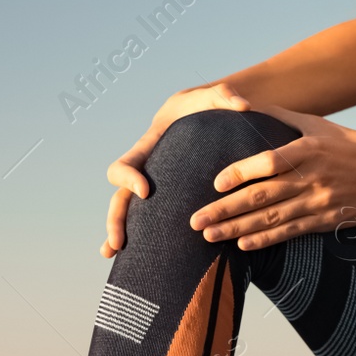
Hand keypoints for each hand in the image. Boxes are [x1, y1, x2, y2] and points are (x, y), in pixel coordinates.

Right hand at [101, 83, 251, 257]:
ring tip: (112, 254)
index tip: (146, 192)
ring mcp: (148, 185)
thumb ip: (226, 97)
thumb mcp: (214, 97)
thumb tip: (243, 106)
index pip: (128, 162)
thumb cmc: (206, 107)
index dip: (130, 177)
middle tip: (120, 240)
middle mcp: (143, 169)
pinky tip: (124, 258)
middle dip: (117, 217)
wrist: (200, 116)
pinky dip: (131, 238)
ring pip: (124, 211)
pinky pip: (141, 220)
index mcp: (149, 146)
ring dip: (116, 233)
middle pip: (119, 196)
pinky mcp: (159, 199)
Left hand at [189, 106, 355, 251]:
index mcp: (308, 150)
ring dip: (236, 228)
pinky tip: (242, 245)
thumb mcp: (322, 125)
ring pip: (270, 219)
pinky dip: (265, 240)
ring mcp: (317, 203)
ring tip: (209, 236)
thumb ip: (284, 117)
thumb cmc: (354, 147)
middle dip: (225, 209)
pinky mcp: (324, 222)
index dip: (241, 173)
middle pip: (262, 196)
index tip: (215, 182)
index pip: (269, 162)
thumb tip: (248, 103)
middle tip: (195, 220)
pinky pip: (289, 233)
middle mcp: (311, 178)